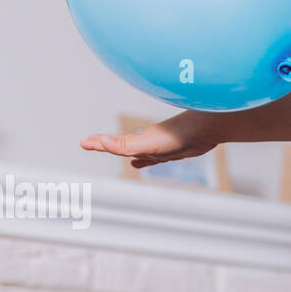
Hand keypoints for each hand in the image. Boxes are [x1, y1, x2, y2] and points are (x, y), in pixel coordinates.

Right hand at [80, 112, 221, 167]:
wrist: (206, 129)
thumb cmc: (178, 135)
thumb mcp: (147, 143)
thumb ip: (124, 144)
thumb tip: (98, 141)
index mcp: (138, 140)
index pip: (114, 143)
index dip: (99, 143)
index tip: (83, 142)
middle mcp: (147, 142)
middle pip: (122, 145)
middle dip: (107, 145)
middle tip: (92, 143)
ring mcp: (160, 146)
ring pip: (138, 151)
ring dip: (126, 154)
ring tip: (112, 154)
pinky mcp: (173, 151)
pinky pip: (155, 158)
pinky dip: (146, 161)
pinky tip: (142, 163)